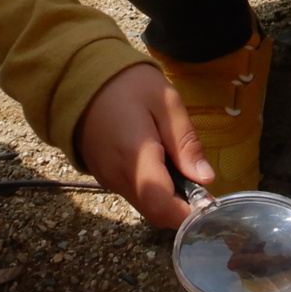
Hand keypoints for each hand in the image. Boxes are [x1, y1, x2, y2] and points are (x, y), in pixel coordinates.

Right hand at [76, 64, 212, 228]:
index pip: (161, 205)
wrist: (80, 76)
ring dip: (167, 200)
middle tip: (203, 188)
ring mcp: (107, 178)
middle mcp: (117, 176)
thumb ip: (185, 142)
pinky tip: (162, 168)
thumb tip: (206, 178)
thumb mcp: (166, 103)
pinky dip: (152, 191)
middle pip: (154, 212)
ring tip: (184, 173)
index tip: (210, 206)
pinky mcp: (103, 175)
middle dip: (181, 210)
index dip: (188, 215)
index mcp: (135, 157)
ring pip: (144, 205)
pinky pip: (133, 193)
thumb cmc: (128, 84)